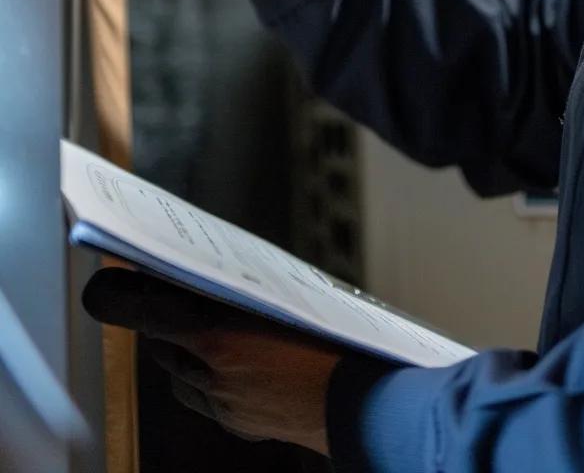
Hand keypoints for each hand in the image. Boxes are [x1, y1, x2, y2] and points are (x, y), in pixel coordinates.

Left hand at [83, 269, 342, 451]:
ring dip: (188, 354)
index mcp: (220, 336)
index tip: (103, 287)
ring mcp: (223, 403)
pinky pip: (206, 398)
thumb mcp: (281, 298)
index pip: (147, 312)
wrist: (362, 402)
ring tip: (215, 332)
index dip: (121, 298)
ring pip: (182, 375)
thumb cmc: (331, 342)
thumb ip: (234, 292)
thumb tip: (199, 278)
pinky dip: (211, 380)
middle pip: (163, 344)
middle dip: (167, 321)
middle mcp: (212, 374)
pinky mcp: (237, 423)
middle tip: (177, 296)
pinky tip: (240, 365)